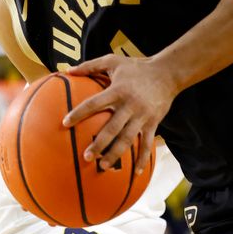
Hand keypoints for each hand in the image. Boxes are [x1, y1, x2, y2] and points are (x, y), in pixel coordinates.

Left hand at [62, 54, 177, 173]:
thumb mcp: (113, 61)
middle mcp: (129, 105)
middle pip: (111, 128)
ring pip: (127, 139)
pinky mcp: (153, 123)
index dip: (79, 113)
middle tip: (86, 156)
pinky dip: (143, 159)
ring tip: (103, 166)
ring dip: (115, 154)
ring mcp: (142, 116)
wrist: (167, 73)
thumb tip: (67, 70)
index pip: (94, 103)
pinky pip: (147, 144)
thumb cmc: (137, 66)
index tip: (65, 123)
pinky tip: (137, 173)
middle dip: (98, 144)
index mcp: (117, 90)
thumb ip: (90, 65)